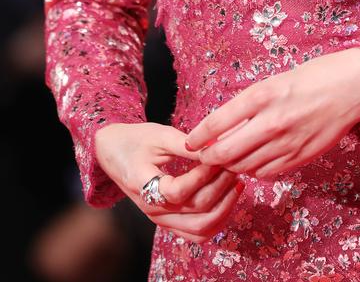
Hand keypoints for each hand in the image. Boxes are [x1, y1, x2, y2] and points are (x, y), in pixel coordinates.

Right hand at [94, 121, 245, 242]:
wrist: (114, 152)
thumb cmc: (136, 139)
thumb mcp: (159, 134)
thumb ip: (187, 144)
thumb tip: (217, 146)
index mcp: (143, 185)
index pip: (179, 191)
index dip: (203, 175)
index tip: (218, 155)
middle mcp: (152, 209)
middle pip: (195, 211)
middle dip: (221, 188)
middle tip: (234, 165)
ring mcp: (160, 220)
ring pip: (200, 229)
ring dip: (224, 207)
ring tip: (237, 182)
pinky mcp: (168, 222)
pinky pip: (197, 233)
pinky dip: (217, 221)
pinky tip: (228, 199)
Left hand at [184, 47, 359, 180]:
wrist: (354, 86)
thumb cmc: (314, 76)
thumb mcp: (275, 81)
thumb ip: (250, 105)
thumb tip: (223, 127)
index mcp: (261, 95)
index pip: (216, 123)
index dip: (198, 137)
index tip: (190, 142)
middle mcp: (271, 121)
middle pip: (225, 153)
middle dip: (208, 159)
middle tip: (203, 158)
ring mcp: (286, 143)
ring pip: (244, 167)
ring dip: (231, 166)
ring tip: (227, 161)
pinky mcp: (300, 157)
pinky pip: (266, 173)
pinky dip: (254, 171)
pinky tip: (255, 162)